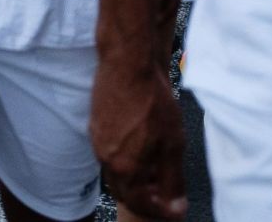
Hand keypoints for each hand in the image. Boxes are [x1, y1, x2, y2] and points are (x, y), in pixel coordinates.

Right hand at [92, 56, 189, 218]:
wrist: (128, 65)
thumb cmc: (152, 101)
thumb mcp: (173, 145)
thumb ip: (172, 180)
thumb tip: (174, 205)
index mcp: (124, 167)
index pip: (138, 204)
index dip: (158, 211)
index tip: (174, 207)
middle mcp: (105, 157)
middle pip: (123, 190)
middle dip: (144, 197)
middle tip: (165, 192)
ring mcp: (98, 139)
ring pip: (115, 170)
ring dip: (134, 177)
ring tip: (156, 167)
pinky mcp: (96, 124)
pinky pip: (110, 151)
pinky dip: (126, 158)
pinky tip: (143, 144)